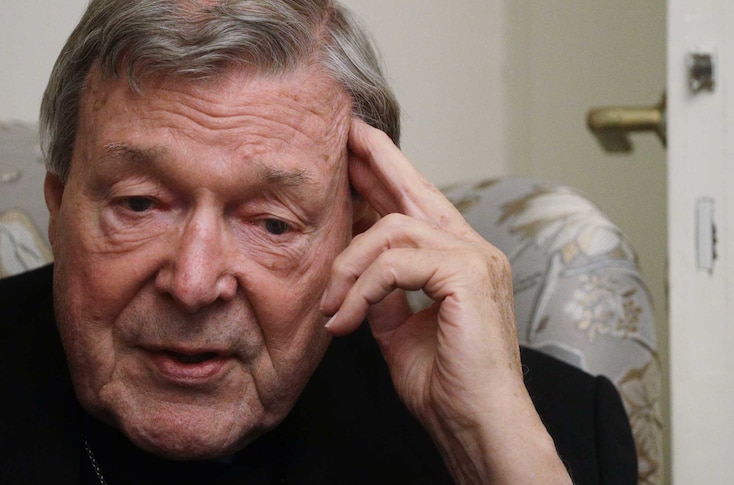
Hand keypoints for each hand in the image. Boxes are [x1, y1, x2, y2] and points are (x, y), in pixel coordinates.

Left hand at [320, 119, 570, 483]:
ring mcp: (474, 258)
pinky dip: (362, 289)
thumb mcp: (398, 330)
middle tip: (344, 136)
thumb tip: (356, 275)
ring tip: (330, 304)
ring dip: (349, 266)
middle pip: (415, 189)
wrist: (475, 423)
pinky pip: (396, 263)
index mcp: (459, 260)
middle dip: (375, 161)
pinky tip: (345, 319)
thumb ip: (383, 296)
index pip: (417, 204)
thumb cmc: (445, 384)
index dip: (386, 173)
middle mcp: (472, 250)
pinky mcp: (467, 274)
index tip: (355, 152)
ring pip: (394, 229)